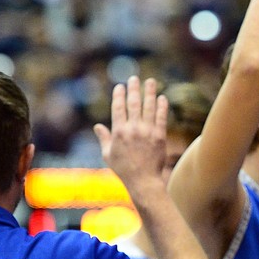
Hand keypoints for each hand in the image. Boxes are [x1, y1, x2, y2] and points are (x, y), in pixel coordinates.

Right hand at [94, 76, 169, 190]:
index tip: (120, 86)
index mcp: (118, 132)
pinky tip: (162, 98)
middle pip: (133, 103)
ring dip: (150, 92)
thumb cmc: (123, 169)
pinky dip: (161, 106)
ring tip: (151, 81)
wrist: (143, 180)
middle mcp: (132, 129)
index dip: (119, 95)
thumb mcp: (108, 154)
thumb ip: (103, 138)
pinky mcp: (160, 136)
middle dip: (134, 89)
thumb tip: (97, 126)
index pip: (118, 108)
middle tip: (134, 78)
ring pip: (149, 107)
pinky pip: (161, 117)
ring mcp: (147, 132)